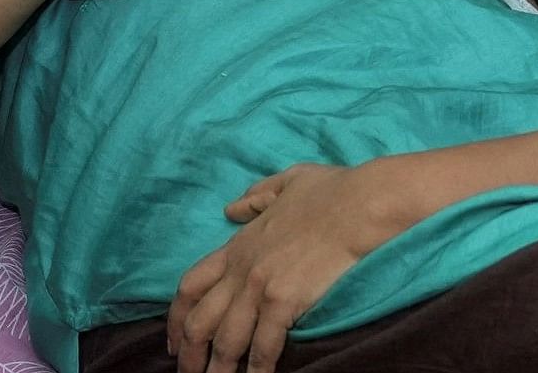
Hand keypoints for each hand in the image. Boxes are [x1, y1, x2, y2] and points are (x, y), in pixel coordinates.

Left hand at [169, 161, 409, 372]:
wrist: (362, 203)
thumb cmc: (333, 191)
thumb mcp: (286, 182)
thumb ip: (256, 197)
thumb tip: (233, 207)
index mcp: (238, 245)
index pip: (190, 286)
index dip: (177, 318)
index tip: (175, 340)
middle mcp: (241, 270)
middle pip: (200, 322)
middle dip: (190, 355)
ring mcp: (259, 287)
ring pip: (226, 341)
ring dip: (218, 370)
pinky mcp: (283, 301)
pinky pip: (263, 346)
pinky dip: (257, 368)